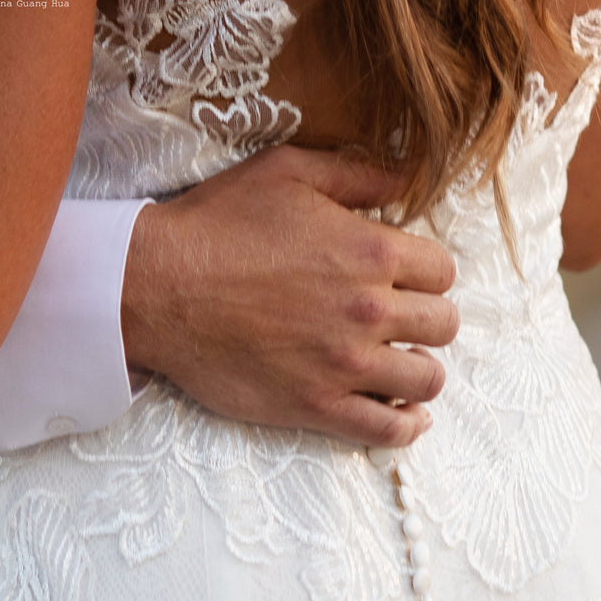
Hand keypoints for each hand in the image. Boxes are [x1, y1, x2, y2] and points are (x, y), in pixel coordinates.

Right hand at [120, 145, 458, 446]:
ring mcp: (345, 364)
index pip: (443, 270)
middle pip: (443, 324)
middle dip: (426, 316)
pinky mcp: (316, 406)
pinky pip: (389, 429)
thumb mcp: (287, 171)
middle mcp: (369, 311)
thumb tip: (405, 178)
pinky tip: (406, 412)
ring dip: (420, 367)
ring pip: (428, 378)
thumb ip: (356, 174)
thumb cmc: (217, 223)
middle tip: (398, 315)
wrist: (157, 286)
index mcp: (371, 252)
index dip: (426, 271)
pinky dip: (407, 424)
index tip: (403, 276)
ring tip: (397, 359)